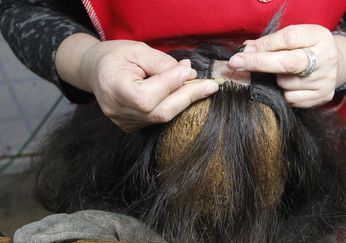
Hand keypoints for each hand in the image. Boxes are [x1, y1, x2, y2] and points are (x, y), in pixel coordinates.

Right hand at [77, 40, 218, 131]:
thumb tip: (189, 75)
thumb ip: (163, 63)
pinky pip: (158, 118)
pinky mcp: (131, 126)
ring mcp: (124, 122)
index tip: (191, 71)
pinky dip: (173, 106)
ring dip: (183, 101)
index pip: (149, 95)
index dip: (172, 83)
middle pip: (160, 112)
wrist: (95, 69)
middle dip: (188, 97)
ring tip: (199, 85)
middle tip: (210, 86)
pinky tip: (182, 93)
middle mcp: (118, 111)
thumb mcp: (138, 50)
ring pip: (162, 117)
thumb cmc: (116, 56)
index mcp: (114, 89)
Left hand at [229, 24, 341, 107]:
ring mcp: (325, 79)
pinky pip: (291, 99)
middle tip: (236, 64)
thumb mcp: (292, 38)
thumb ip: (270, 42)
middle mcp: (325, 58)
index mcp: (317, 36)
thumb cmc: (305, 48)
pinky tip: (289, 85)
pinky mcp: (322, 96)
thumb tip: (246, 50)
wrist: (333, 64)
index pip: (287, 39)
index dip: (264, 46)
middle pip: (288, 63)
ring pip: (285, 84)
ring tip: (281, 74)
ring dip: (275, 80)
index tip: (242, 52)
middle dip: (259, 63)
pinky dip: (284, 93)